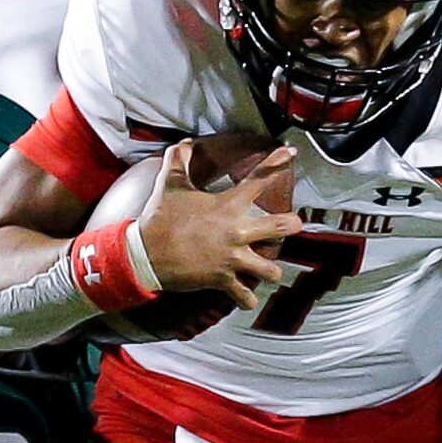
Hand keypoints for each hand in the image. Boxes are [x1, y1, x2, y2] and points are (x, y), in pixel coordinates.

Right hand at [137, 142, 303, 310]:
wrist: (146, 254)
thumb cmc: (159, 218)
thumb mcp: (169, 184)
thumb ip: (178, 160)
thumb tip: (184, 143)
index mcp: (228, 205)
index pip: (259, 178)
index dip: (277, 162)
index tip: (291, 153)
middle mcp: (237, 231)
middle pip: (282, 227)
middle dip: (293, 225)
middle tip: (295, 224)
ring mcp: (232, 258)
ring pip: (270, 270)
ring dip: (272, 271)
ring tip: (270, 270)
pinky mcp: (222, 280)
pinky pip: (244, 296)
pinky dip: (246, 299)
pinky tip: (247, 298)